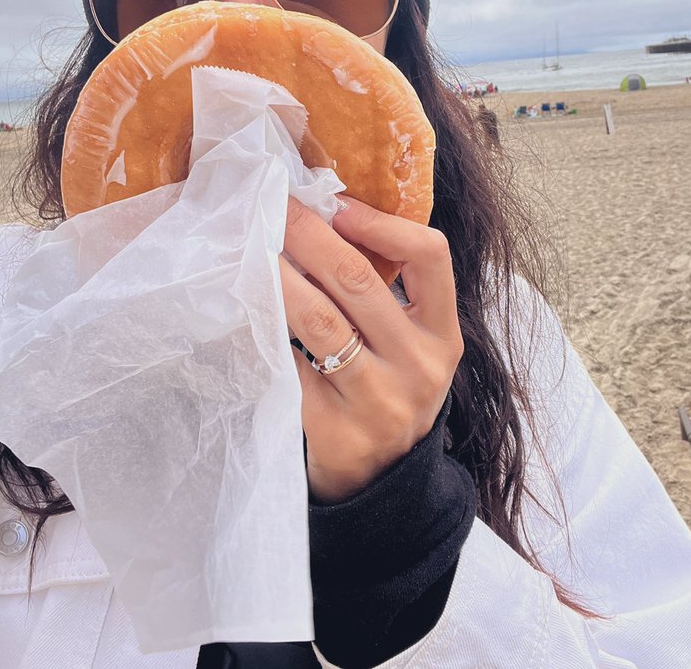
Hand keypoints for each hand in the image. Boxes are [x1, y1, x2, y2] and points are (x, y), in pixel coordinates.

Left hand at [280, 196, 463, 503]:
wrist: (382, 485)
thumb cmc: (389, 393)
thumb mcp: (412, 348)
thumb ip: (389, 296)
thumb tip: (329, 219)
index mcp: (444, 336)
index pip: (431, 257)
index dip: (381, 224)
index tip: (338, 205)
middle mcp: (419, 367)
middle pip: (360, 281)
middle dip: (310, 235)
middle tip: (275, 206)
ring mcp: (378, 402)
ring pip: (319, 320)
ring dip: (279, 276)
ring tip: (252, 247)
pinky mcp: (333, 429)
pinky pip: (291, 364)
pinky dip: (267, 328)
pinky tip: (247, 304)